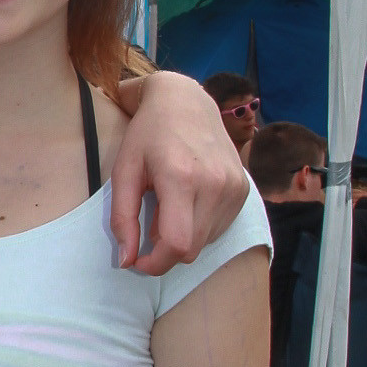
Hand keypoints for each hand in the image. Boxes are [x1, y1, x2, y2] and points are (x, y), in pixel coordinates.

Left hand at [111, 72, 246, 274]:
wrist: (186, 102)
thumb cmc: (148, 135)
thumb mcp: (124, 172)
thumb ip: (122, 219)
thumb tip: (126, 261)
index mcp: (182, 178)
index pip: (177, 244)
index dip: (156, 264)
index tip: (139, 261)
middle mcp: (216, 185)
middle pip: (191, 249)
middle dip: (165, 249)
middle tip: (150, 221)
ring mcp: (235, 187)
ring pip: (205, 242)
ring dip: (183, 236)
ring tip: (169, 204)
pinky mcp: (244, 189)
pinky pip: (219, 228)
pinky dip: (199, 226)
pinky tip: (188, 200)